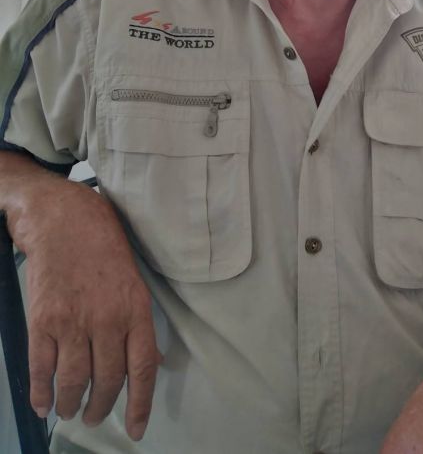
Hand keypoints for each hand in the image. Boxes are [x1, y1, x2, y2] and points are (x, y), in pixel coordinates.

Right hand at [9, 175, 158, 440]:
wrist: (64, 220)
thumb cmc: (104, 246)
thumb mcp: (135, 280)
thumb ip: (140, 322)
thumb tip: (152, 361)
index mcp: (136, 309)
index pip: (143, 367)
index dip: (140, 404)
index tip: (135, 430)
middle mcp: (107, 319)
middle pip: (107, 380)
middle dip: (101, 406)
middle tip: (94, 416)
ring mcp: (73, 321)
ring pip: (74, 381)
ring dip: (71, 403)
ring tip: (70, 410)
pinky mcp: (42, 320)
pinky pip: (42, 367)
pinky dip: (41, 391)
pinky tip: (43, 403)